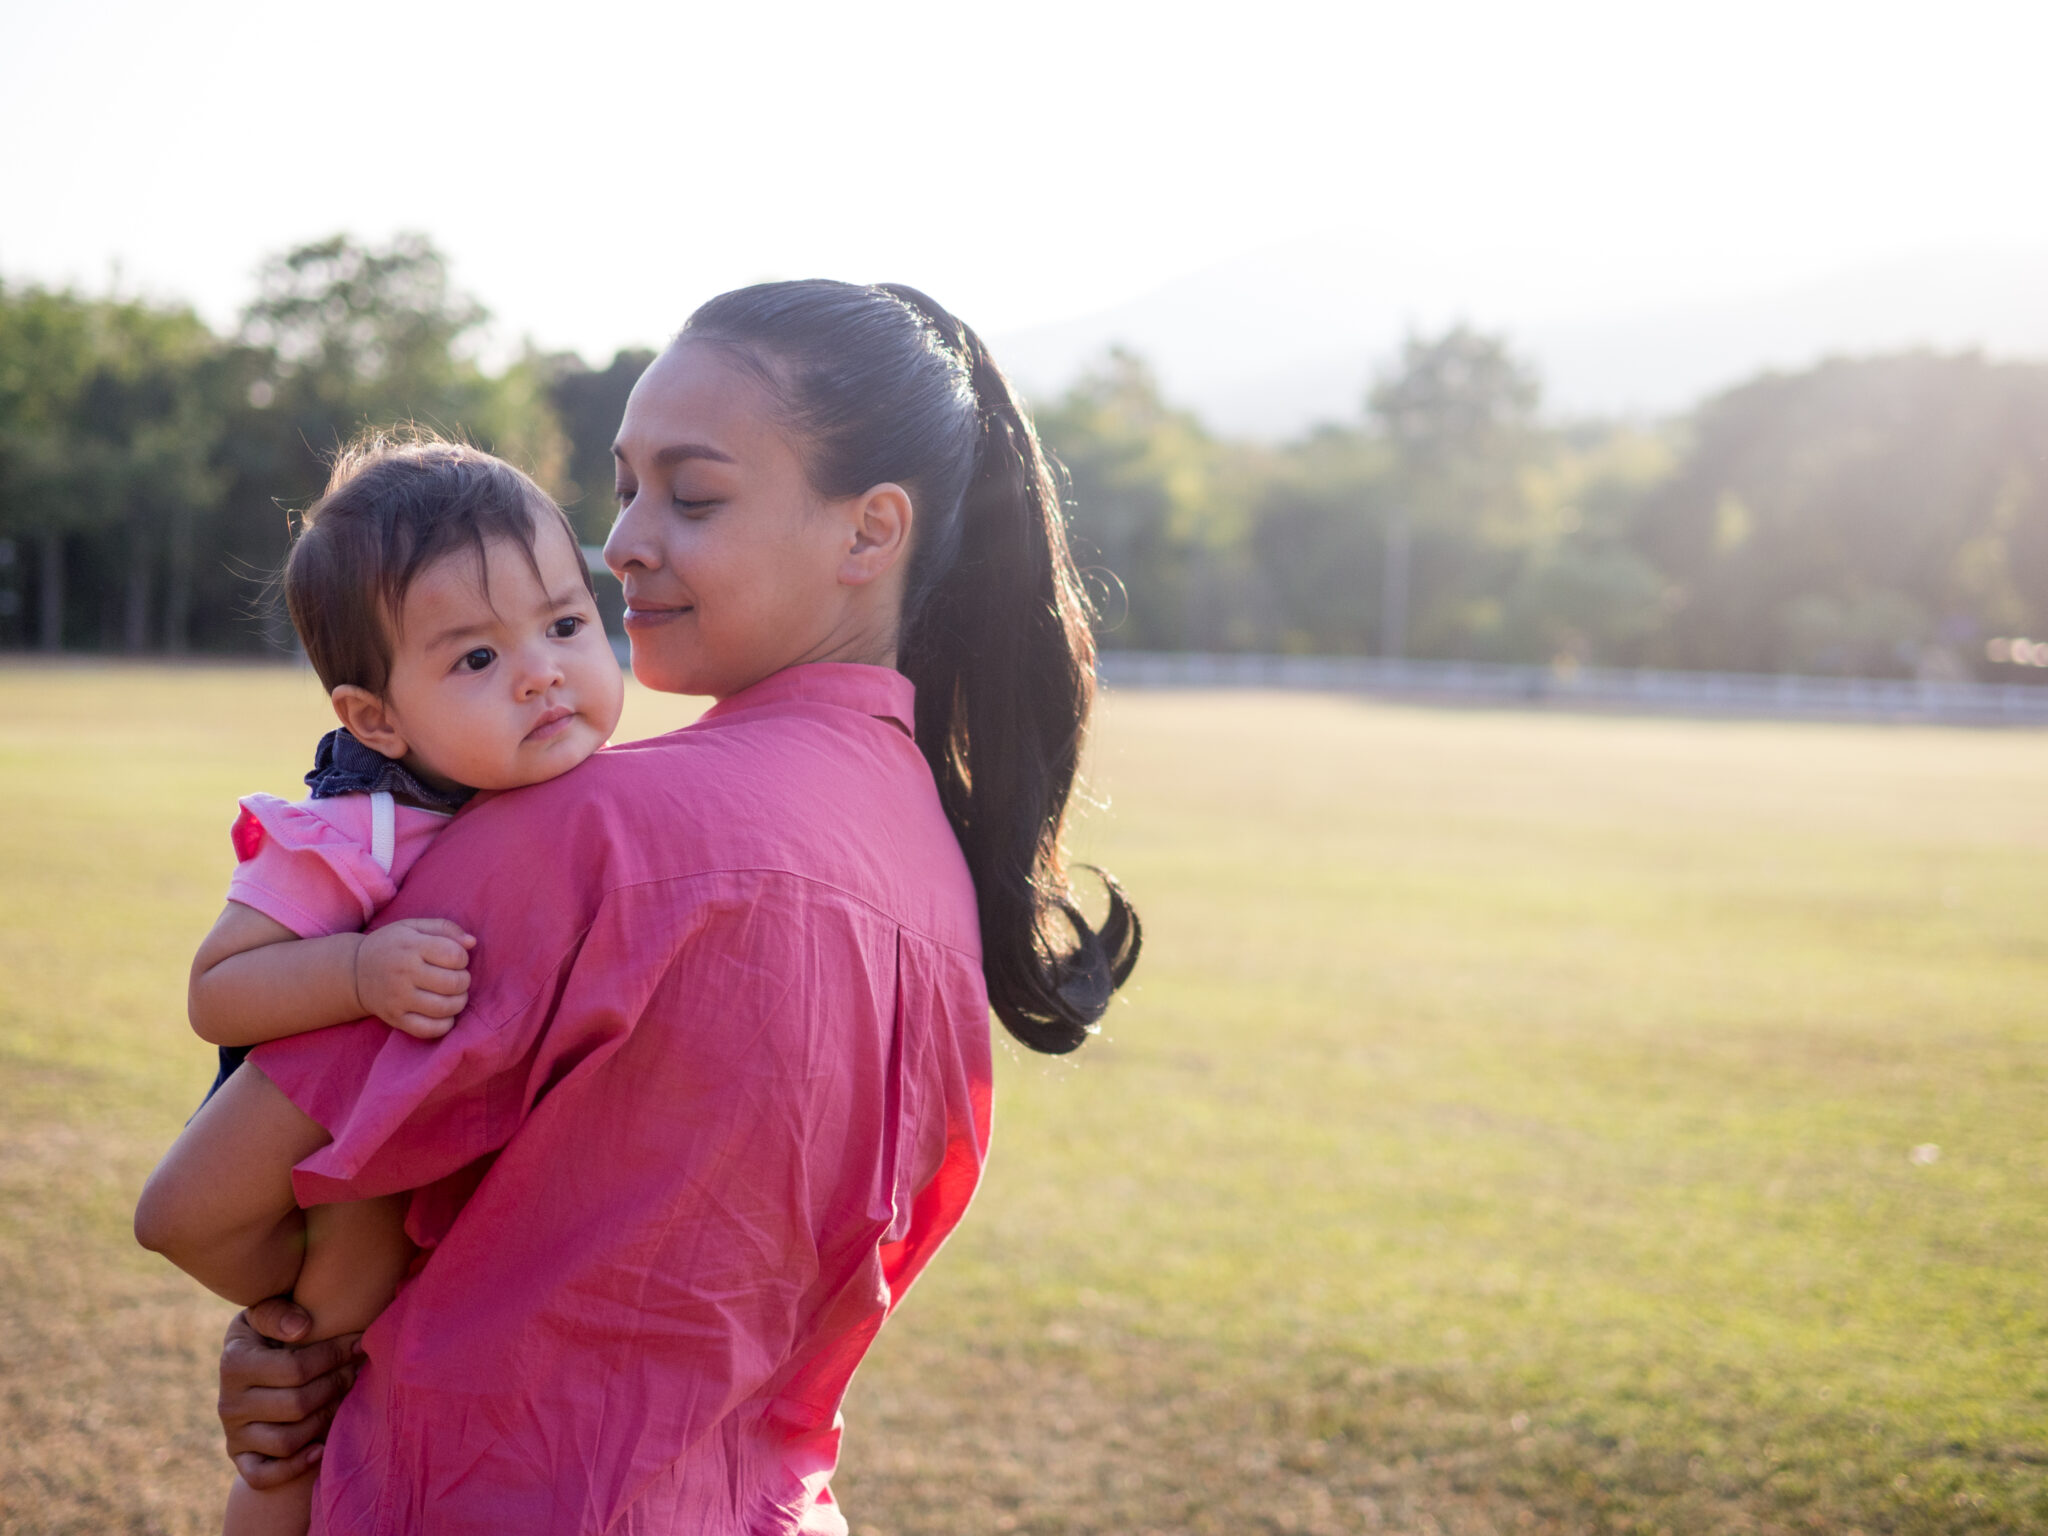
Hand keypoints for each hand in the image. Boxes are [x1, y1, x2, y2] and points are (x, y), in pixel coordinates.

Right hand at [218, 1302, 361, 1488]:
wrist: (248, 1373)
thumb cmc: (268, 1336)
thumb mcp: (264, 1314)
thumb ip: (277, 1312)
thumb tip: (302, 1327)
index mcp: (234, 1362)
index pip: (296, 1367)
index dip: (334, 1356)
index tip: (360, 1343)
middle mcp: (229, 1402)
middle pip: (297, 1404)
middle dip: (336, 1386)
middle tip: (357, 1371)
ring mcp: (234, 1434)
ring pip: (287, 1440)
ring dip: (324, 1421)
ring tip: (343, 1400)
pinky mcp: (240, 1458)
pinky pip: (263, 1475)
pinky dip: (295, 1466)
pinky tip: (321, 1448)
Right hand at [353, 918, 473, 1038]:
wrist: (355, 972)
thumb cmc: (392, 946)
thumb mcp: (414, 927)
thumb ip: (445, 928)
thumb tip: (472, 942)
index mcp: (411, 946)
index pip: (454, 955)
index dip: (463, 958)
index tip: (455, 959)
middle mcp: (404, 973)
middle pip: (453, 983)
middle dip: (464, 981)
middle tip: (457, 979)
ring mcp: (398, 999)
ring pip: (444, 1008)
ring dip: (459, 1002)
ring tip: (454, 996)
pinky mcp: (395, 1019)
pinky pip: (428, 1029)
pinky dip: (445, 1025)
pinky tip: (444, 1014)